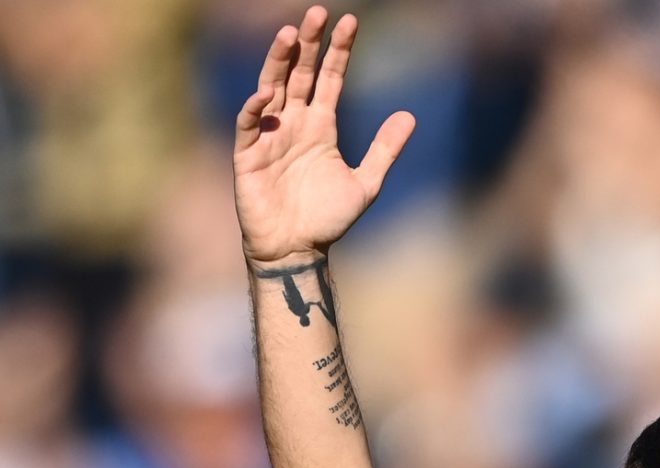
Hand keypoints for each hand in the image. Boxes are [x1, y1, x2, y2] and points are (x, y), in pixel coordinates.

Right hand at [233, 9, 415, 270]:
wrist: (297, 251)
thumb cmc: (326, 219)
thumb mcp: (365, 183)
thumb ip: (385, 150)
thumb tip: (410, 115)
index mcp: (320, 126)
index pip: (329, 78)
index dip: (339, 52)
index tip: (350, 23)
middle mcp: (294, 123)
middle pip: (299, 73)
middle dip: (308, 44)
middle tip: (317, 14)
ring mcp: (270, 136)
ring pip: (272, 87)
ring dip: (278, 61)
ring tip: (289, 35)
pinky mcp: (249, 155)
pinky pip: (249, 124)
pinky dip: (256, 108)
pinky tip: (267, 94)